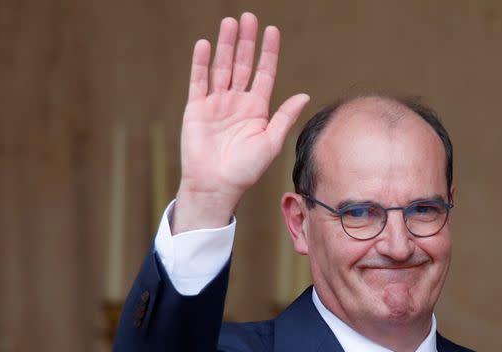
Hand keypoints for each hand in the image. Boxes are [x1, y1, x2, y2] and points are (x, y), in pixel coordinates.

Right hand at [173, 13, 309, 232]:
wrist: (217, 185)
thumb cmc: (246, 170)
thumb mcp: (271, 142)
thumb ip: (284, 117)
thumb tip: (304, 96)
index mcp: (257, 109)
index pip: (264, 73)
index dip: (268, 52)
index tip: (272, 31)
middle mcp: (237, 102)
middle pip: (243, 64)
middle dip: (246, 41)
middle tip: (249, 17)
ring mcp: (216, 104)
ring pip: (222, 67)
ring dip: (226, 45)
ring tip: (229, 22)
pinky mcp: (196, 109)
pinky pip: (199, 81)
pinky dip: (201, 63)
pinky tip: (206, 45)